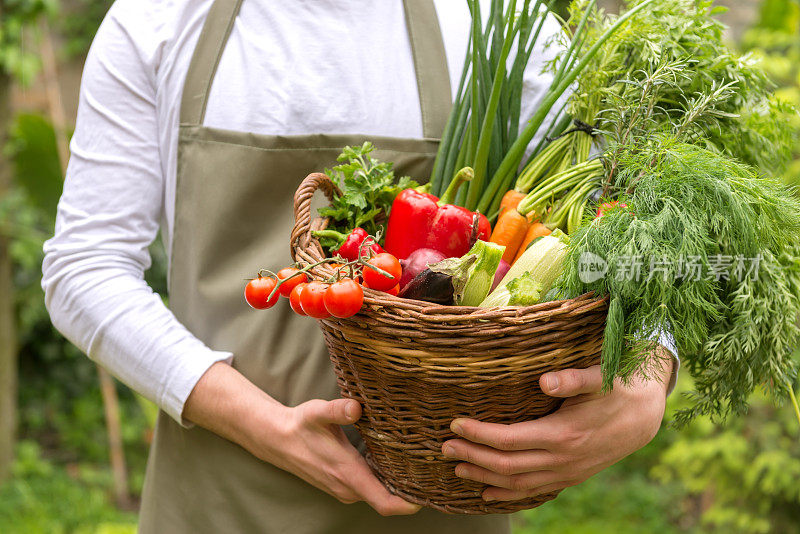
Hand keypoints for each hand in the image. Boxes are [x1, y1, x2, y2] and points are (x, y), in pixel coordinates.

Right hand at [264, 398, 420, 514]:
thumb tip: (356, 407)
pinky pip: (369, 489)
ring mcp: (344, 488)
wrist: (277, 439)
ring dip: (397, 485)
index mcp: (348, 473)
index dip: (409, 504)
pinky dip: (384, 481)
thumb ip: (338, 410)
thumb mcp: (318, 412)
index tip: (429, 493)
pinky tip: (394, 462)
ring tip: (418, 464)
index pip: (385, 503)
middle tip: (433, 471)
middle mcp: (348, 487)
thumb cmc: (300, 426)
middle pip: (387, 500)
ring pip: (379, 495)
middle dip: (410, 491)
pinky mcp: (342, 484)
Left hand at [441, 354, 672, 501]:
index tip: (455, 424)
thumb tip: (545, 381)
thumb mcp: (601, 377)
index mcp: (563, 434)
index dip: (479, 434)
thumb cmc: (620, 388)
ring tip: (457, 469)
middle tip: (444, 447)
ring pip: (517, 484)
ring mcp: (566, 473)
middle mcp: (562, 459)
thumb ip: (573, 379)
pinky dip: (508, 495)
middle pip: (506, 466)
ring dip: (484, 478)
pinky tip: (488, 494)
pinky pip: (534, 492)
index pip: (508, 440)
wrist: (647, 416)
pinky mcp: (570, 477)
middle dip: (472, 457)